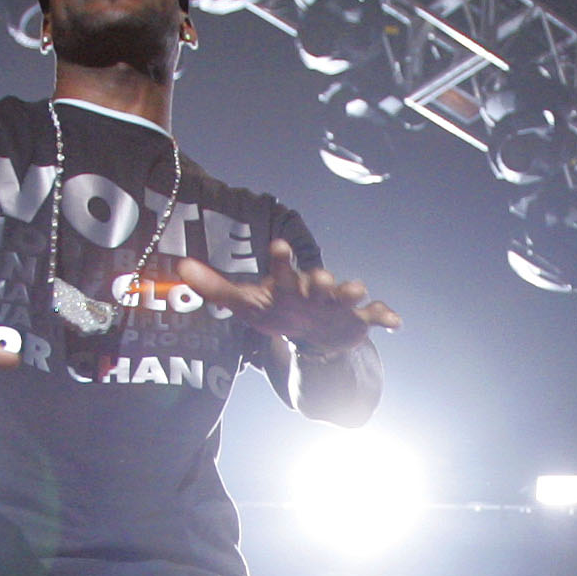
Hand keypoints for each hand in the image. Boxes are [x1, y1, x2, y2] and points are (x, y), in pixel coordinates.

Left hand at [175, 239, 401, 355]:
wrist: (310, 330)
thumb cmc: (275, 310)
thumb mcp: (243, 303)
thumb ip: (213, 287)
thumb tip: (178, 267)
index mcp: (288, 283)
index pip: (282, 268)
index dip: (280, 259)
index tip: (277, 244)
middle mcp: (315, 288)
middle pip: (318, 281)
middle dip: (320, 280)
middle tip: (320, 278)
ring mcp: (338, 303)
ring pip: (348, 294)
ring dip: (353, 292)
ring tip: (356, 291)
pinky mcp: (357, 320)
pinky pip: (375, 316)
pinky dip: (386, 317)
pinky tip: (398, 323)